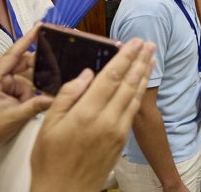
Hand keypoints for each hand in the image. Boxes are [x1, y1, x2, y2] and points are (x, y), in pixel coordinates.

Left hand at [0, 25, 53, 161]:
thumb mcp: (13, 117)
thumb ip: (36, 106)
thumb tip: (55, 98)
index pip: (13, 54)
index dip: (27, 39)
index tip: (39, 27)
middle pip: (22, 64)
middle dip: (36, 70)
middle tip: (52, 71)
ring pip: (24, 77)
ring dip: (31, 88)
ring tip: (31, 100)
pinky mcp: (3, 93)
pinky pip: (22, 87)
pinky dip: (28, 95)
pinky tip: (29, 103)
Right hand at [30, 37, 154, 190]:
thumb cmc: (50, 159)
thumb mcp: (49, 125)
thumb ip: (68, 95)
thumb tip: (87, 73)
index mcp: (86, 113)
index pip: (111, 77)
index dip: (125, 57)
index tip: (135, 42)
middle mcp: (107, 119)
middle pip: (128, 83)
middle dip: (140, 61)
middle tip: (149, 44)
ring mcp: (118, 129)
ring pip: (135, 95)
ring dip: (145, 74)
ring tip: (152, 58)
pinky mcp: (122, 139)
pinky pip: (134, 109)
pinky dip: (141, 92)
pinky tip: (143, 83)